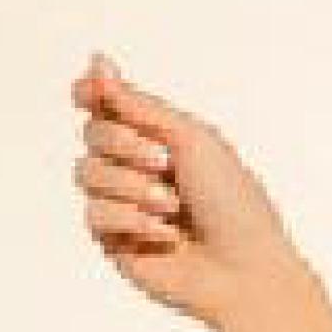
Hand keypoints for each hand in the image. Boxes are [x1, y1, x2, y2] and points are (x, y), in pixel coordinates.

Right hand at [71, 51, 308, 331]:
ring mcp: (123, 205)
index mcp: (159, 138)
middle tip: (164, 162)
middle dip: (123, 144)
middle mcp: (137, 168)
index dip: (92, 93)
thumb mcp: (189, 138)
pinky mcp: (115, 242)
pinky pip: (93, 214)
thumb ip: (138, 105)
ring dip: (130, 185)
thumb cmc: (233, 203)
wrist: (246, 270)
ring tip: (171, 206)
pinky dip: (130, 219)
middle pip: (92, 134)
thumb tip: (97, 62)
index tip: (90, 90)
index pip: (107, 106)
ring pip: (85, 173)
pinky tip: (164, 234)